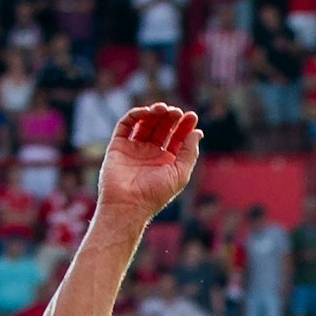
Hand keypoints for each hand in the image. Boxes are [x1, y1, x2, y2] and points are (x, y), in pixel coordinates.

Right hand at [95, 104, 202, 229]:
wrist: (127, 206)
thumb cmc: (154, 195)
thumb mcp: (180, 174)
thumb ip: (190, 152)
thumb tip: (197, 132)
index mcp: (164, 160)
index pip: (177, 136)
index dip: (185, 125)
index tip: (191, 116)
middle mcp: (149, 153)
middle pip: (161, 126)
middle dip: (170, 117)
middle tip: (176, 112)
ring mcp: (133, 149)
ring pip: (145, 123)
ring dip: (154, 113)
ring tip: (162, 109)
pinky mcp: (117, 147)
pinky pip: (125, 125)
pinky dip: (135, 115)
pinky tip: (146, 112)